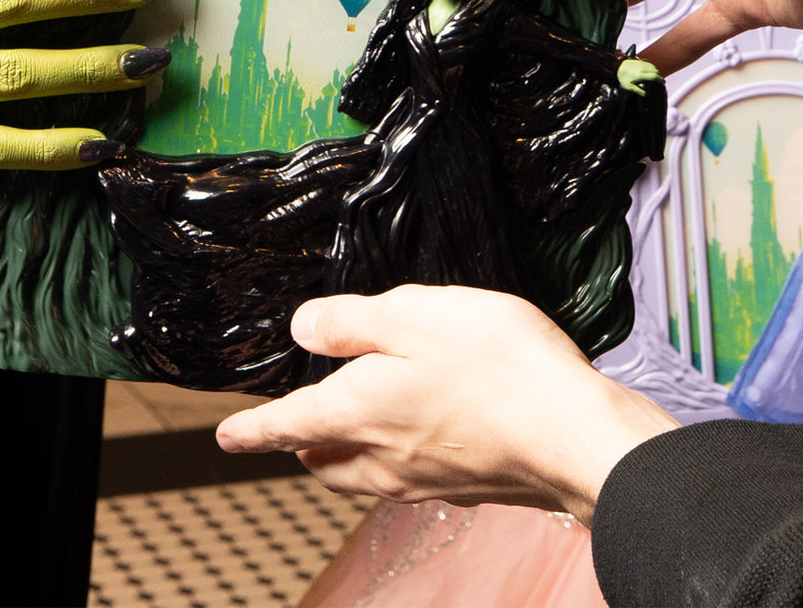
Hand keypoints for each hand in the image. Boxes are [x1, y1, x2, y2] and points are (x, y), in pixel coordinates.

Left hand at [215, 285, 676, 524]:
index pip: (283, 426)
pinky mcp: (464, 487)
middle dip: (301, 441)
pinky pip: (408, 477)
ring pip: (362, 473)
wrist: (576, 437)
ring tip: (352, 427)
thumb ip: (349, 323)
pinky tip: (422, 433)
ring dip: (346, 452)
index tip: (227, 436)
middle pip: (321, 458)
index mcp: (354, 414)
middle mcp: (380, 458)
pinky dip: (396, 457)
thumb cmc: (498, 368)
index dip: (250, 429)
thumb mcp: (411, 315)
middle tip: (295, 424)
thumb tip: (304, 329)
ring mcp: (423, 480)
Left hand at [617, 57, 661, 95]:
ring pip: (653, 67)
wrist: (617, 66)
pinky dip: (653, 67)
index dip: (660, 80)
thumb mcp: (629, 86)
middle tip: (661, 80)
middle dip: (660, 76)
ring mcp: (642, 64)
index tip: (663, 82)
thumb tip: (645, 94)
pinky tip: (653, 70)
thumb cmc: (622, 77)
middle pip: (656, 71)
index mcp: (641, 75)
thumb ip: (637, 90)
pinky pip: (649, 63)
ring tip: (658, 76)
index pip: (654, 77)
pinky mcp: (640, 61)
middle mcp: (643, 69)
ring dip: (657, 71)